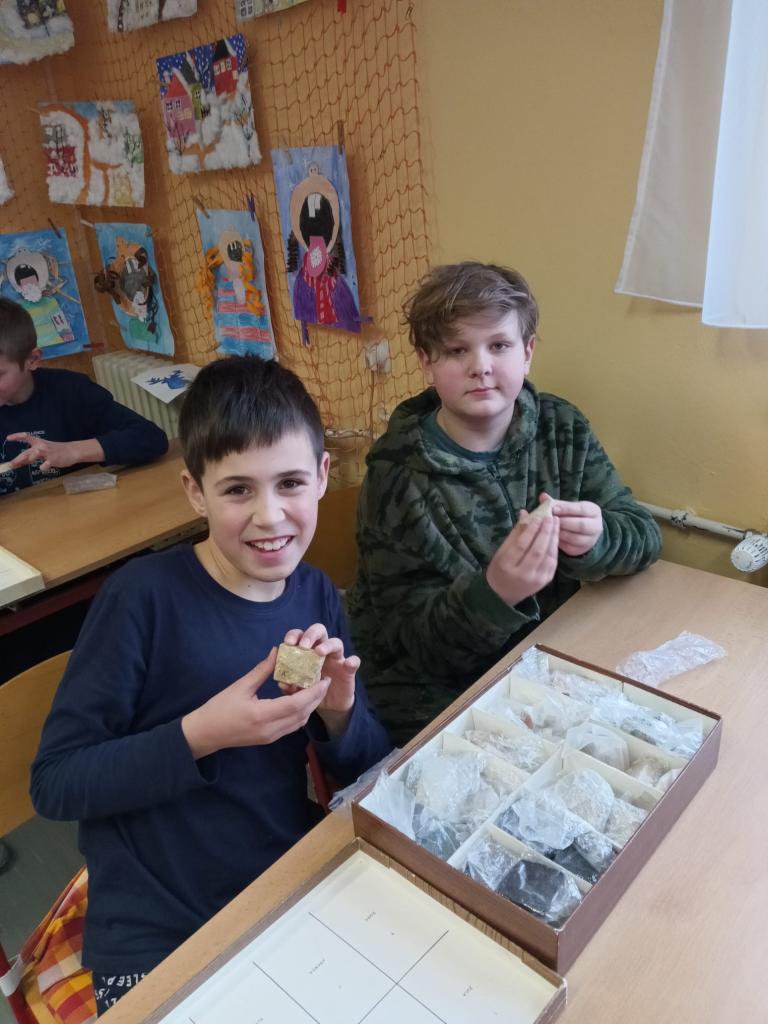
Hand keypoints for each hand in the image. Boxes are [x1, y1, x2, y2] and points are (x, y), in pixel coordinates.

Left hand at [6, 433, 103, 472]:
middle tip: (10, 465)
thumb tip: (18, 462)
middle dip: (17, 459)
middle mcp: (41, 446)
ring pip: (34, 455)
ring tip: (24, 463)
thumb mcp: (43, 452)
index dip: (16, 436)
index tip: (8, 438)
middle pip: (26, 452)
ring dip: (28, 460)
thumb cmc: (56, 451)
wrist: (72, 451)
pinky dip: (43, 467)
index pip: (26, 436)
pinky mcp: (53, 460)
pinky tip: (44, 467)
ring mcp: (47, 453)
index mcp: (38, 442)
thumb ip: (31, 456)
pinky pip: (44, 465)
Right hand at [181, 647, 330, 758]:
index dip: (313, 692)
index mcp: (262, 714)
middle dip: (316, 698)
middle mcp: (270, 729)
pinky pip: (291, 727)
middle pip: (302, 714)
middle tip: (324, 681)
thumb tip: (277, 652)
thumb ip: (262, 670)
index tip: (324, 678)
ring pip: (299, 722)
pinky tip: (300, 700)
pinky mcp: (269, 739)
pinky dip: (300, 713)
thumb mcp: (240, 686)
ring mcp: (270, 737)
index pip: (296, 704)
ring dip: (310, 706)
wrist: (206, 733)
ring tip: (313, 688)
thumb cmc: (219, 708)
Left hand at [281, 624, 356, 736]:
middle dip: (310, 635)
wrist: (328, 704)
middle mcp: (323, 650)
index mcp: (307, 650)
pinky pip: (354, 662)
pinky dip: (352, 661)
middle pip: (319, 631)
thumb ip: (290, 683)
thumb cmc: (310, 690)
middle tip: (303, 646)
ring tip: (319, 652)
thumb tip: (281, 682)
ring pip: (336, 642)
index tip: (287, 643)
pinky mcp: (349, 670)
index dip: (293, 636)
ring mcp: (338, 658)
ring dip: (327, 645)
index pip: (301, 635)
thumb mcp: (298, 688)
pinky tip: (349, 664)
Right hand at [486, 511, 558, 606]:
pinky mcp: (544, 582)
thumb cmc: (499, 570)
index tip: (538, 517)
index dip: (531, 530)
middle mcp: (522, 574)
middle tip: (550, 517)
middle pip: (537, 550)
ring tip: (555, 523)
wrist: (502, 595)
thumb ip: (515, 533)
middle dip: (546, 532)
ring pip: (548, 556)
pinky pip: (552, 563)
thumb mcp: (501, 551)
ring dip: (553, 538)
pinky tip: (555, 537)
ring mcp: (535, 580)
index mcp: (507, 566)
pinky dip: (555, 548)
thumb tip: (525, 513)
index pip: (521, 545)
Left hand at [546, 492, 602, 555]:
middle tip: (549, 521)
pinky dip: (559, 543)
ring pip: (575, 538)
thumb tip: (543, 496)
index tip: (553, 508)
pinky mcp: (582, 550)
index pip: (582, 509)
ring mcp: (591, 540)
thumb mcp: (568, 507)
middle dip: (563, 523)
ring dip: (560, 533)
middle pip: (581, 525)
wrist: (583, 531)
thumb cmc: (572, 515)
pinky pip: (570, 548)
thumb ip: (556, 503)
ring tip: (548, 529)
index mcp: (594, 511)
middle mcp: (596, 526)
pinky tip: (550, 538)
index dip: (567, 509)